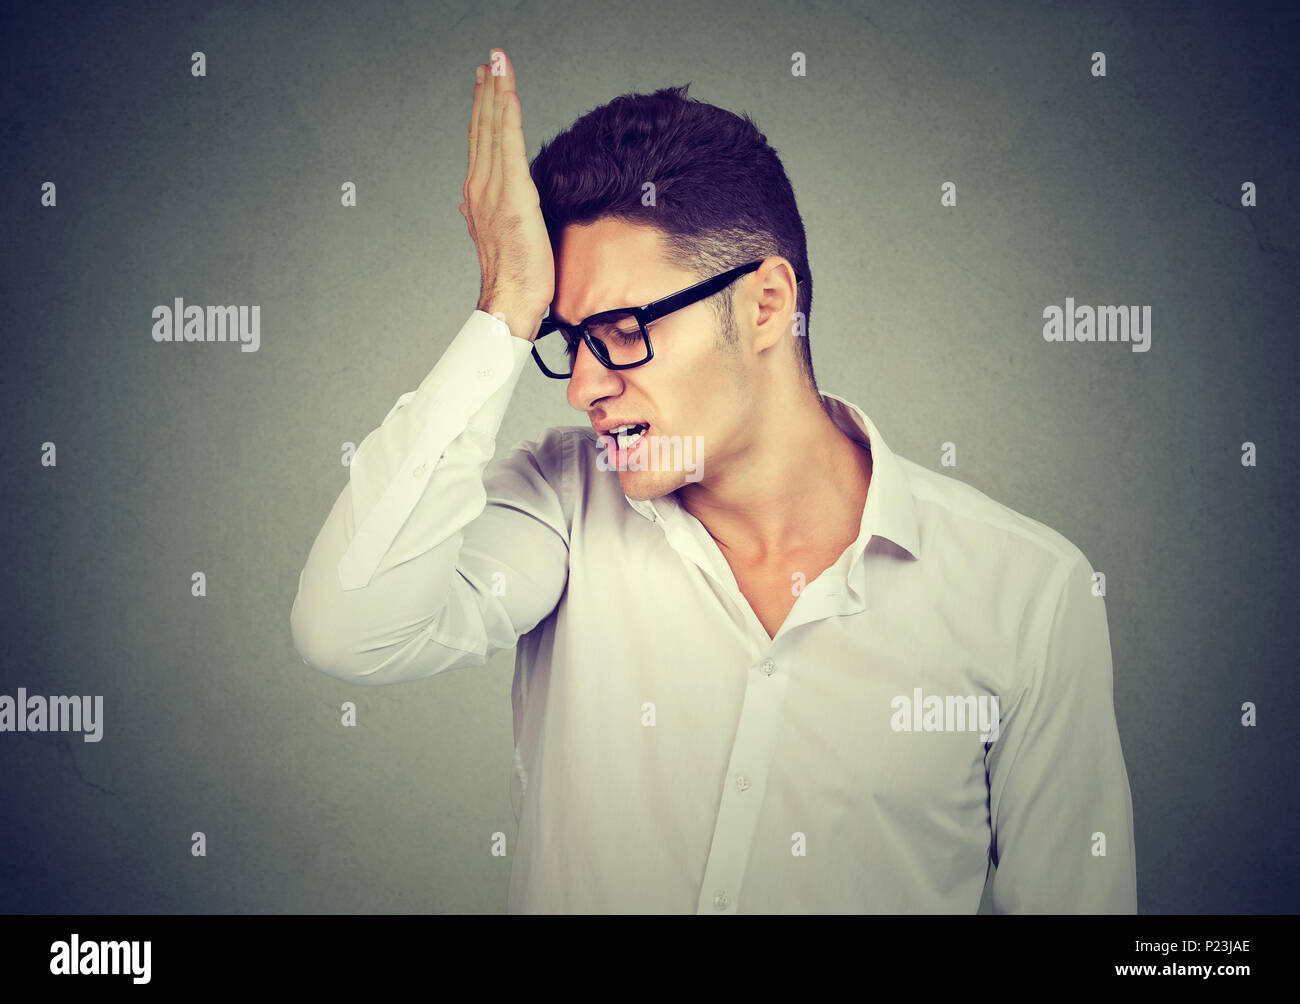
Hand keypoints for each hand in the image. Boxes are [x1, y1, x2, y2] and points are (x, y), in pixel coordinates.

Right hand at [460, 48, 554, 341]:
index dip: (483, 107)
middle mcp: (481, 186)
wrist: (510, 299)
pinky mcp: (513, 195)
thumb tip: (467, 206)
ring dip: (496, 92)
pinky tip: (508, 94)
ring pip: (493, 129)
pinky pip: (509, 147)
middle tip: (491, 57)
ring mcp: (494, 189)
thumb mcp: (495, 236)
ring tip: (497, 62)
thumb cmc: (512, 275)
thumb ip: (482, 214)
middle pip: (483, 127)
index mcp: (478, 194)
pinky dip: (507, 118)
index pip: (481, 141)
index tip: (487, 79)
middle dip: (487, 89)